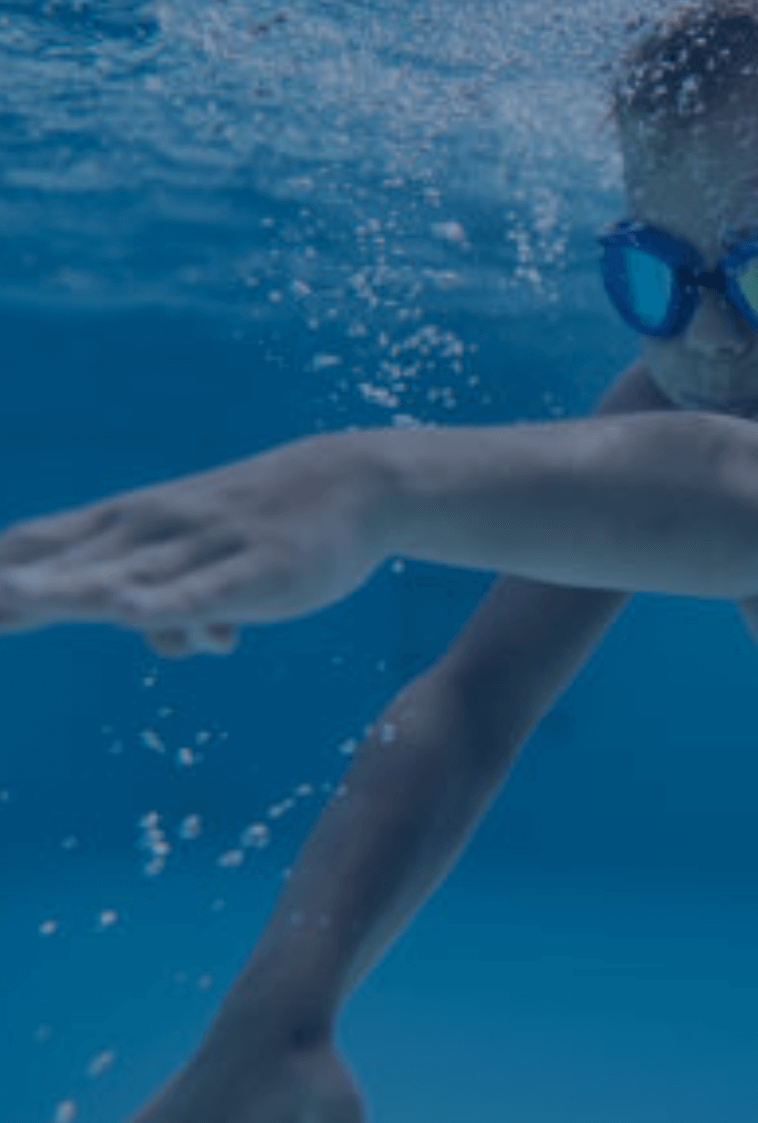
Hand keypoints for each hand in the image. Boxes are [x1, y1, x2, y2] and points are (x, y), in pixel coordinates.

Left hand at [0, 435, 390, 650]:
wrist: (357, 483)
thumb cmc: (271, 522)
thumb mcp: (209, 564)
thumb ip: (173, 604)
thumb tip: (168, 640)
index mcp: (128, 523)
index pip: (34, 545)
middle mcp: (153, 530)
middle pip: (61, 562)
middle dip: (10, 587)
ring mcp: (205, 548)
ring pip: (125, 576)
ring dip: (64, 590)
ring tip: (12, 596)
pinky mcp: (258, 571)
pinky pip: (205, 590)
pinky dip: (165, 602)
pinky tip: (127, 610)